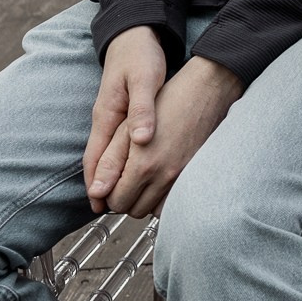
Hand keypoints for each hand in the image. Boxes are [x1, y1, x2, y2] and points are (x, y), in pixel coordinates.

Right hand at [84, 25, 165, 213]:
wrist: (135, 34)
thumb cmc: (141, 56)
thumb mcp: (145, 80)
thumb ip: (143, 110)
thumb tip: (142, 141)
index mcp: (107, 115)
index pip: (96, 156)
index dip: (97, 181)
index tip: (99, 204)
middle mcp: (104, 119)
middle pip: (97, 160)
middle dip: (99, 185)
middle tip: (107, 210)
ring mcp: (110, 116)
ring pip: (105, 153)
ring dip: (107, 175)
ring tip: (114, 197)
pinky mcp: (120, 112)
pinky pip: (114, 143)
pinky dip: (116, 161)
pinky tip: (125, 169)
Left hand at [104, 57, 243, 217]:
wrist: (205, 91)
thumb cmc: (166, 103)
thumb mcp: (127, 128)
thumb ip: (109, 163)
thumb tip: (96, 192)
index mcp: (143, 166)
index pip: (116, 202)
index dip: (108, 193)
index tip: (112, 179)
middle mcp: (165, 177)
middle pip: (134, 210)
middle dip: (125, 198)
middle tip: (126, 178)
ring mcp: (183, 177)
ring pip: (154, 209)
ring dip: (144, 200)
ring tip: (143, 179)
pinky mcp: (195, 173)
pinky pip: (174, 200)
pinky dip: (163, 197)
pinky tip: (160, 178)